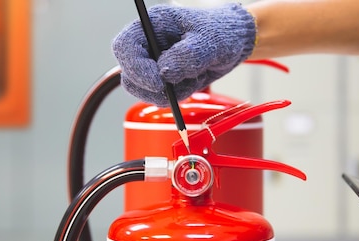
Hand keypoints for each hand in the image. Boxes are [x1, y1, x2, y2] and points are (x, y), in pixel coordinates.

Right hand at [112, 3, 255, 105]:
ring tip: (192, 79)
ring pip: (142, 89)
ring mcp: (154, 63)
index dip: (135, 67)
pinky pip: (160, 96)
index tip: (157, 82)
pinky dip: (177, 96)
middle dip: (151, 86)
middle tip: (175, 87)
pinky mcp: (163, 79)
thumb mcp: (209, 41)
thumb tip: (165, 73)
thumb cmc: (221, 31)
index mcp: (152, 25)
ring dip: (167, 92)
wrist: (234, 42)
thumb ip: (187, 56)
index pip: (125, 47)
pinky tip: (192, 81)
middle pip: (129, 73)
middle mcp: (148, 44)